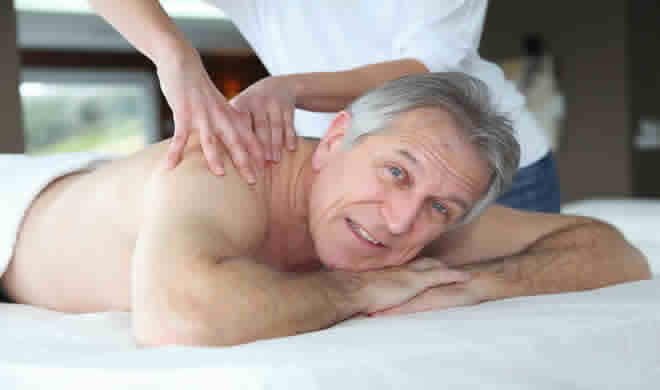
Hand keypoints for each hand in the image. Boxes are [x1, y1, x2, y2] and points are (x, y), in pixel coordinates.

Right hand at [157, 45, 263, 182]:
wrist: (183, 62)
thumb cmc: (201, 89)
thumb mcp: (220, 106)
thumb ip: (228, 122)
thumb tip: (235, 143)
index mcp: (230, 115)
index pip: (249, 137)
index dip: (258, 154)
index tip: (267, 171)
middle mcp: (220, 117)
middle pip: (236, 142)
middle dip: (245, 162)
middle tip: (253, 181)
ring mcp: (202, 115)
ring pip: (211, 139)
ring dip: (215, 157)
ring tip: (220, 175)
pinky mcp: (183, 113)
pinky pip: (179, 136)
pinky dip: (175, 151)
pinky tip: (170, 166)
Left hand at [230, 76, 297, 162]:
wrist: (278, 87)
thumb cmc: (252, 106)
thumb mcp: (239, 108)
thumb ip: (229, 124)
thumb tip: (214, 151)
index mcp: (242, 104)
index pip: (241, 126)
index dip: (241, 145)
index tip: (242, 163)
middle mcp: (258, 101)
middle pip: (260, 128)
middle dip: (260, 149)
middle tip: (259, 167)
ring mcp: (274, 103)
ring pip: (275, 126)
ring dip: (275, 145)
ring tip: (274, 162)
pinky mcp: (288, 106)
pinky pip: (289, 123)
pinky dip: (290, 136)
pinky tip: (290, 149)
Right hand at [334, 257, 471, 314]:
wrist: (353, 290)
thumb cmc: (353, 293)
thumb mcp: (364, 291)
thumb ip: (369, 291)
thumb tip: (366, 299)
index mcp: (389, 271)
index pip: (409, 265)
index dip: (420, 265)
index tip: (427, 266)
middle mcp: (401, 268)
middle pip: (424, 262)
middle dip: (436, 263)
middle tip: (448, 265)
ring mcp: (410, 273)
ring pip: (435, 266)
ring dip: (448, 267)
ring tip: (463, 271)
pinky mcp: (417, 281)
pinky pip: (441, 276)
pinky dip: (454, 275)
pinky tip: (467, 276)